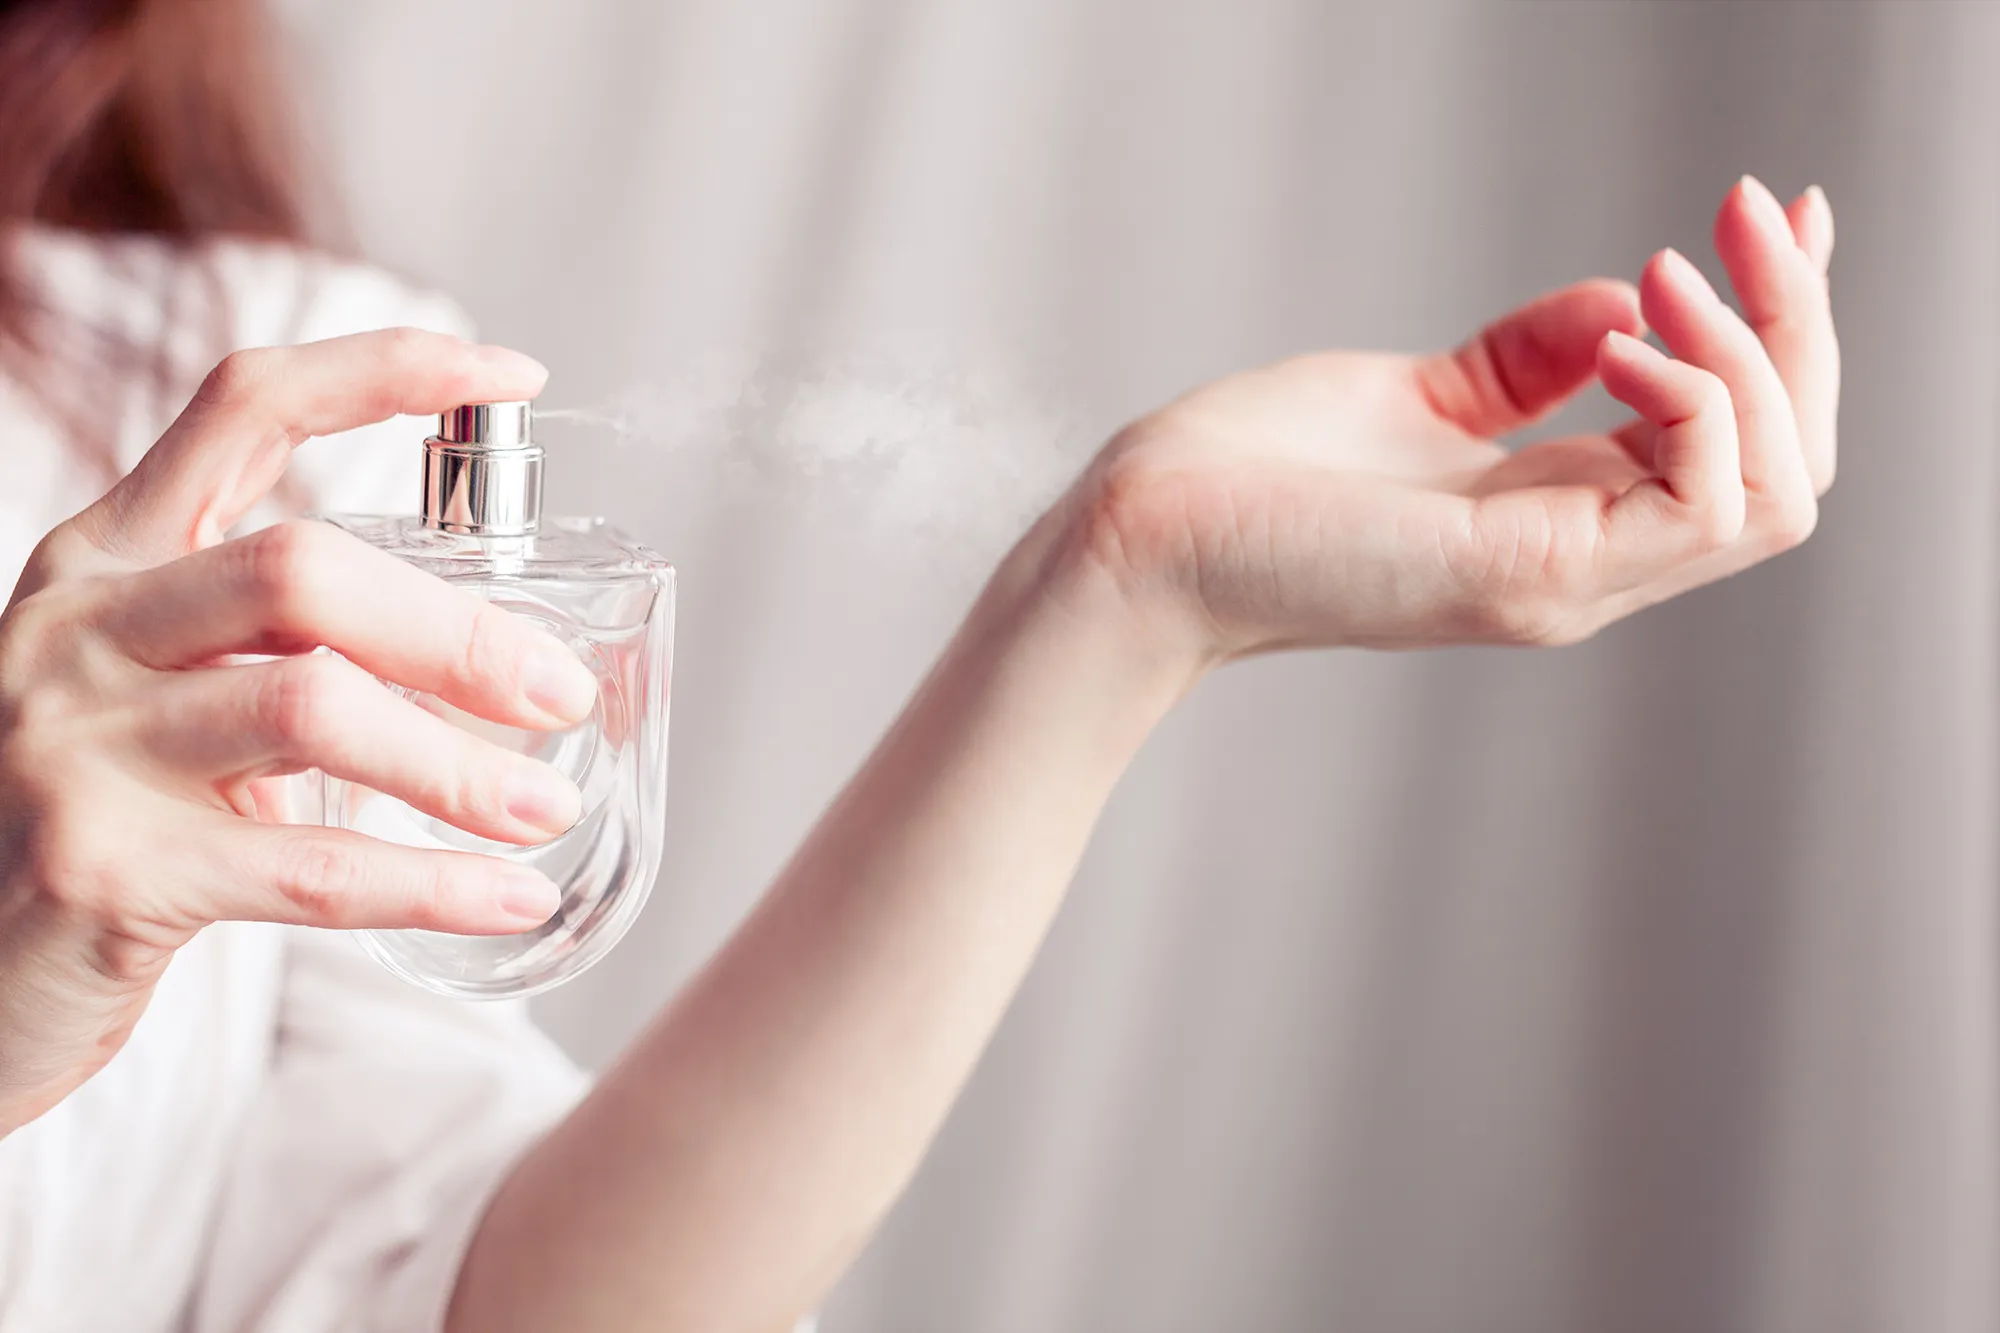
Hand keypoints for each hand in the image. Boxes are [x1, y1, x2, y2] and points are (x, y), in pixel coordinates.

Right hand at [0, 329, 595, 1131]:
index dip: (384, 373)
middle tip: (560, 692)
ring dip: (458, 765)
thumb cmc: (93, 826)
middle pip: (300, 568)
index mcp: (103, 559)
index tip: (511, 374)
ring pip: (312, 710)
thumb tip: (487, 655)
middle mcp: (77, 629)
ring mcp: (75, 747)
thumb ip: (271, 649)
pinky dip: (434, 884)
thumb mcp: (154, 698)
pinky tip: (511, 895)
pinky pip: (312, 867)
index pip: (244, 404)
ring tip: (544, 808)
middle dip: (455, 631)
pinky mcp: (103, 871)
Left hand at [1076, 176, 1837, 661]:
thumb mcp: (1417, 397)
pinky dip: (1696, 399)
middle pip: (1788, 466)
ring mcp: (1567, 580)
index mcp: (1564, 520)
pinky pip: (1702, 503)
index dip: (1786, 333)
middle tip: (1750, 215)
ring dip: (1756, 357)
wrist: (1145, 539)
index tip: (1786, 217)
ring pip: (1775, 489)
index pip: (1740, 446)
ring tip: (1668, 275)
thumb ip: (1523, 364)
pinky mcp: (1530, 576)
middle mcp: (1587, 562)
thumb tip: (1624, 301)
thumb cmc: (1250, 478)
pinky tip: (1624, 334)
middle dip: (1798, 325)